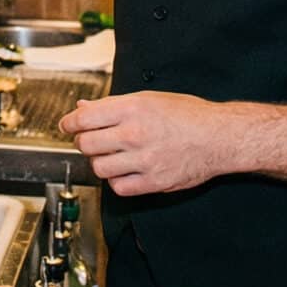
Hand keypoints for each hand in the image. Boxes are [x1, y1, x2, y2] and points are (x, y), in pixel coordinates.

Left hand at [60, 91, 240, 196]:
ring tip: (110, 156)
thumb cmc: (187, 115)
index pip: (84, 118)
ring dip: (99, 162)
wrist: (219, 137)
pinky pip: (119, 187)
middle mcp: (135, 134)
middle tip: (91, 140)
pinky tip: (124, 170)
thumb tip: (84, 108)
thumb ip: (113, 105)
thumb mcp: (148, 99)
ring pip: (99, 168)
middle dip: (84, 142)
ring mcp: (144, 161)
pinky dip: (116, 180)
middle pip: (87, 144)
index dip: (69, 123)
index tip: (67, 125)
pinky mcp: (153, 182)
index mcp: (132, 109)